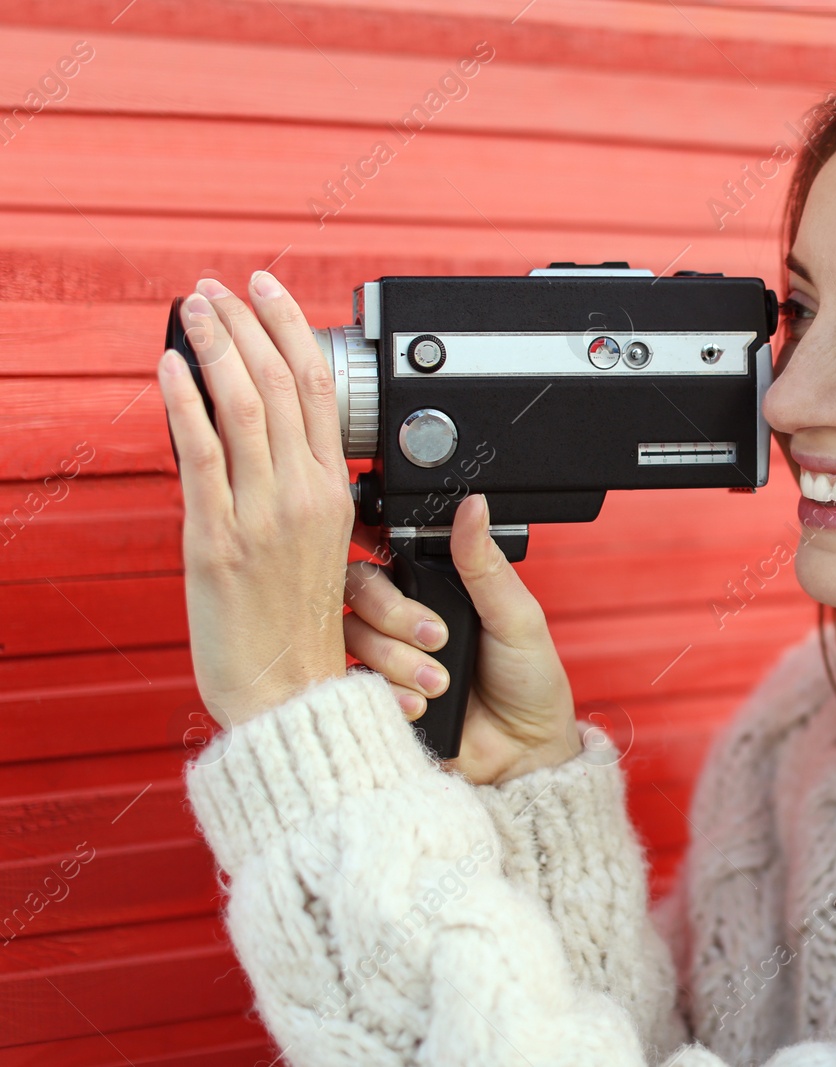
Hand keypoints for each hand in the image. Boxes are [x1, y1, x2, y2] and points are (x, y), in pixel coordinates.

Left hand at [158, 273, 352, 729]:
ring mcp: (261, 516)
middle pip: (280, 385)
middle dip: (249, 323)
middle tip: (222, 286)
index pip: (321, 392)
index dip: (294, 332)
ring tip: (196, 307)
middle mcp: (304, 497)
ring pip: (243, 407)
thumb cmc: (305, 633)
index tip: (269, 292)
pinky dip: (185, 401)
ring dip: (217, 345)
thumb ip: (302, 493)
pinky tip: (172, 365)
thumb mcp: (324, 550)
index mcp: (335, 496)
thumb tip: (266, 444)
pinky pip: (201, 455)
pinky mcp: (217, 539)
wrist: (292, 695)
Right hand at [344, 492, 582, 784]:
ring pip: (352, 639)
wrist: (524, 753)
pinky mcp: (375, 700)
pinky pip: (354, 685)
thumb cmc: (527, 682)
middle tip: (438, 638)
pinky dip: (389, 694)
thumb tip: (473, 507)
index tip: (395, 572)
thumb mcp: (516, 616)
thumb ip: (485, 564)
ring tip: (441, 683)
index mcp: (432, 590)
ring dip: (398, 661)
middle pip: (355, 592)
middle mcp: (399, 621)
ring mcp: (384, 660)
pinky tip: (421, 706)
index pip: (382, 557)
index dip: (377, 558)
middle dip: (394, 616)